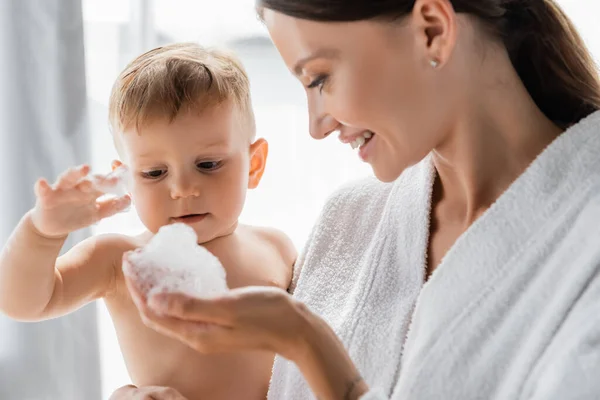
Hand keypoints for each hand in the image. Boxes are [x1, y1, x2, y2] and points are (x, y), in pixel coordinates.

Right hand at [30, 164, 130, 237]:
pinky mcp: (46, 196)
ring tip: (84, 169)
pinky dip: (42, 186)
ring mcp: (62, 190)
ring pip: (69, 178)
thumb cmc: (77, 216)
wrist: (53, 226)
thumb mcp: (96, 213)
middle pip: (90, 179)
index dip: (115, 176)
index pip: (105, 181)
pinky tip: (42, 183)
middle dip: (100, 179)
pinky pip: (42, 190)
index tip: (126, 173)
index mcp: (91, 190)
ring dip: (76, 173)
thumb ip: (112, 207)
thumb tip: (129, 199)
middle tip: (111, 179)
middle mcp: (78, 186)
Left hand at [124, 262, 369, 399]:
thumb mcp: (229, 306)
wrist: (296, 330)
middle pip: (157, 313)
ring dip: (156, 290)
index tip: (129, 262)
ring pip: (170, 311)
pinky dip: (176, 293)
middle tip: (134, 259)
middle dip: (142, 287)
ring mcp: (208, 332)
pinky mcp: (218, 324)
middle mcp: (198, 336)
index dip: (136, 287)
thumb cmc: (267, 315)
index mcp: (196, 333)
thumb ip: (191, 305)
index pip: (153, 312)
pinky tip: (180, 277)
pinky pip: (187, 309)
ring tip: (150, 265)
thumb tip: (154, 300)